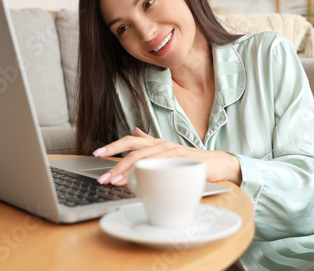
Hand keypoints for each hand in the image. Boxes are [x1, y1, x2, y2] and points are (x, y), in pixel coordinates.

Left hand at [94, 128, 241, 185]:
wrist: (216, 163)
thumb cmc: (189, 160)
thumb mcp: (167, 151)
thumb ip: (150, 142)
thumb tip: (136, 130)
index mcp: (156, 143)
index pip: (131, 140)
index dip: (113, 145)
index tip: (97, 153)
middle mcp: (162, 145)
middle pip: (134, 151)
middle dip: (116, 164)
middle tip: (103, 177)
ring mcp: (172, 153)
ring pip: (145, 160)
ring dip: (128, 171)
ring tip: (115, 182)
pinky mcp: (182, 162)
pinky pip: (162, 167)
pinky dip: (150, 174)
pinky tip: (141, 182)